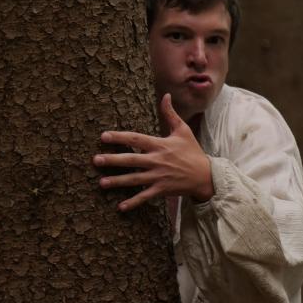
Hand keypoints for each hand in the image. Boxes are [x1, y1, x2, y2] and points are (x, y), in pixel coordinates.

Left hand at [93, 93, 213, 210]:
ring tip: (101, 183)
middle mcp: (157, 160)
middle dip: (113, 160)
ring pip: (135, 179)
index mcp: (160, 145)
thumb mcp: (182, 130)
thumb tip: (165, 95)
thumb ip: (170, 114)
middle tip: (95, 160)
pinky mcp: (162, 190)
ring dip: (118, 182)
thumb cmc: (192, 151)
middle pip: (131, 160)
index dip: (120, 137)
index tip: (103, 136)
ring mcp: (159, 176)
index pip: (136, 139)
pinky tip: (120, 208)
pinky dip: (133, 202)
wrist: (206, 175)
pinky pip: (145, 197)